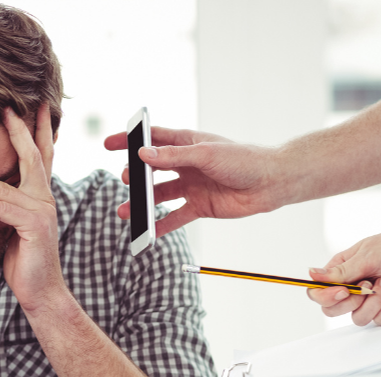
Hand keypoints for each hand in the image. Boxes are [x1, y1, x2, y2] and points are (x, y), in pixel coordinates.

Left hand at [0, 104, 64, 311]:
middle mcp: (45, 198)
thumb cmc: (23, 258)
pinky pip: (1, 211)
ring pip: (5, 186)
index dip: (35, 129)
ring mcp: (41, 212)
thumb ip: (3, 202)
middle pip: (33, 156)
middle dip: (19, 131)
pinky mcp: (32, 228)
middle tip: (6, 107)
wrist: (40, 291)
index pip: (38, 155)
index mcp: (40, 194)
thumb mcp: (11, 224)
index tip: (28, 105)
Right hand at [103, 127, 284, 237]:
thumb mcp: (206, 154)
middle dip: (134, 176)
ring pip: (159, 196)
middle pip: (151, 170)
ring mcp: (191, 186)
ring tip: (125, 212)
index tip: (108, 144)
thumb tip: (143, 155)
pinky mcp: (199, 206)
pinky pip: (175, 217)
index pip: (151, 139)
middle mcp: (186, 164)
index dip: (129, 141)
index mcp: (187, 143)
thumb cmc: (244, 160)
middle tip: (125, 180)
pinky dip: (160, 225)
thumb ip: (173, 156)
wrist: (271, 183)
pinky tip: (147, 232)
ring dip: (142, 204)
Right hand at [306, 225, 380, 325]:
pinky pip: (380, 320)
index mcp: (340, 272)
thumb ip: (340, 272)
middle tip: (367, 287)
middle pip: (333, 310)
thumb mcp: (366, 256)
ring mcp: (368, 300)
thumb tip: (311, 275)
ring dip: (375, 302)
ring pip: (358, 318)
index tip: (344, 291)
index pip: (318, 293)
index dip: (326, 297)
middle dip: (352, 302)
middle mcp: (351, 287)